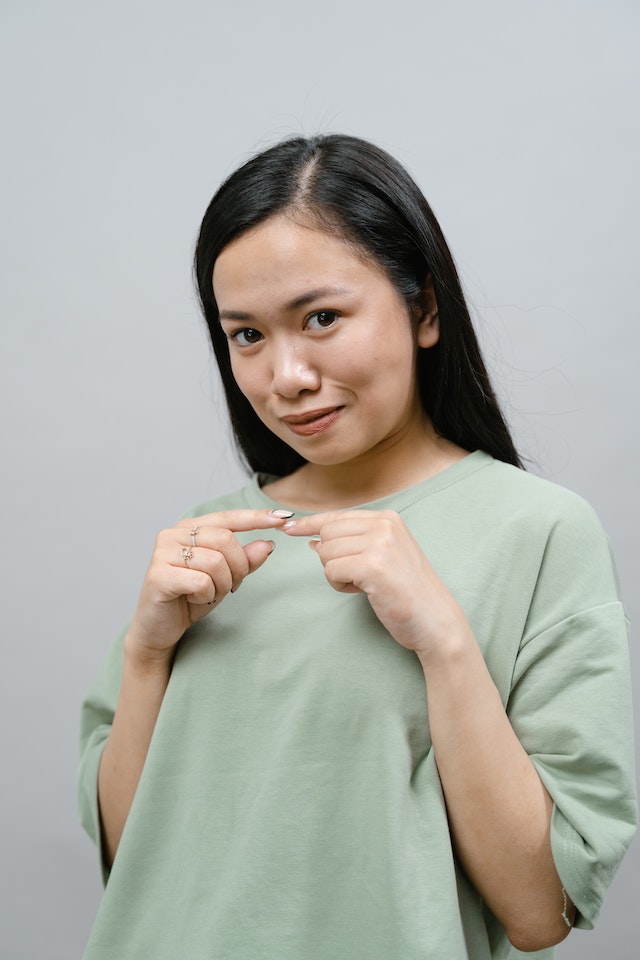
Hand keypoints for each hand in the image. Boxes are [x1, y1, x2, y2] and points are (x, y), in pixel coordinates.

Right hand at [127, 509, 287, 661]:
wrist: (159, 629)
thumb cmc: (190, 598)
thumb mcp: (225, 577)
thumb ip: (245, 560)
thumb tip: (267, 544)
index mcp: (190, 527)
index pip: (229, 517)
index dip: (257, 518)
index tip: (284, 518)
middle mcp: (174, 533)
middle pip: (226, 540)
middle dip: (238, 568)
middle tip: (230, 586)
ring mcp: (163, 552)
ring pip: (216, 562)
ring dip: (222, 585)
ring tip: (209, 593)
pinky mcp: (158, 575)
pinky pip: (201, 581)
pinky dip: (206, 595)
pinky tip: (194, 599)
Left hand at [284, 510, 471, 660]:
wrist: (435, 620)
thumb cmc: (407, 592)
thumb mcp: (383, 556)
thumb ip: (352, 543)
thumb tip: (312, 539)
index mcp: (387, 518)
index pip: (336, 516)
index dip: (310, 523)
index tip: (289, 527)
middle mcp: (384, 525)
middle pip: (327, 533)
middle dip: (331, 558)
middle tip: (355, 576)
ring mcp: (379, 543)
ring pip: (326, 552)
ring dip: (336, 574)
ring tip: (363, 585)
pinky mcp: (372, 565)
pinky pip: (331, 570)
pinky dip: (339, 585)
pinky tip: (361, 591)